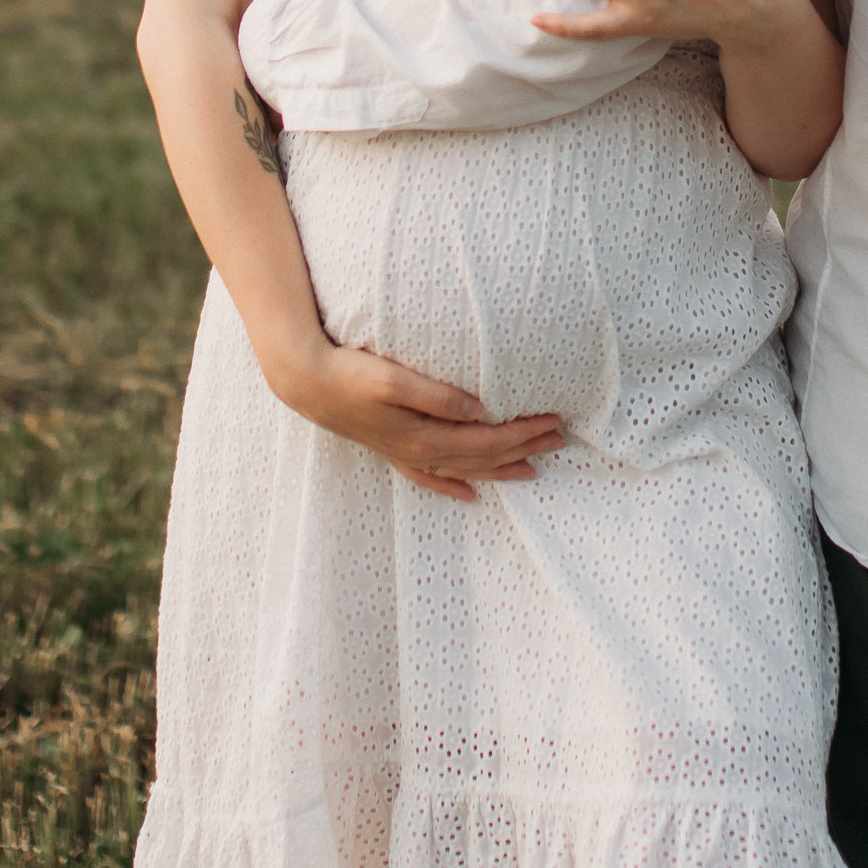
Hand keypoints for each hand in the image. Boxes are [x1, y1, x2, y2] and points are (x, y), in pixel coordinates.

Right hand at [276, 334, 566, 501]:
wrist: (307, 383)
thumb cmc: (350, 374)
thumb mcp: (393, 378)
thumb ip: (437, 395)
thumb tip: (481, 410)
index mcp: (424, 435)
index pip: (487, 441)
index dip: (522, 433)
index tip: (553, 420)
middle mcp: (419, 451)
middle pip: (483, 457)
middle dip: (523, 449)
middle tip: (560, 439)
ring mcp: (406, 454)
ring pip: (464, 470)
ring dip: (499, 469)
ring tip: (532, 469)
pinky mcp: (393, 450)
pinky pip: (431, 477)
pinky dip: (454, 486)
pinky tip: (470, 493)